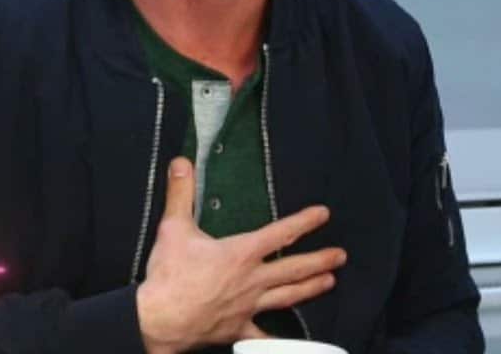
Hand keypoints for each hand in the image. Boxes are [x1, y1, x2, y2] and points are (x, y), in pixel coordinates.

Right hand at [136, 157, 345, 353]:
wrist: (160, 319)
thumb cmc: (169, 276)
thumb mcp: (173, 227)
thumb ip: (181, 193)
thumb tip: (181, 163)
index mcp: (241, 253)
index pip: (281, 233)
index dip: (305, 222)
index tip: (323, 215)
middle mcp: (252, 280)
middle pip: (294, 268)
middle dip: (320, 260)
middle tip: (340, 256)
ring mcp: (248, 307)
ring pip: (288, 297)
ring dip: (311, 288)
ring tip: (329, 282)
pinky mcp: (238, 329)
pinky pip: (264, 337)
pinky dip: (278, 340)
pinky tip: (290, 343)